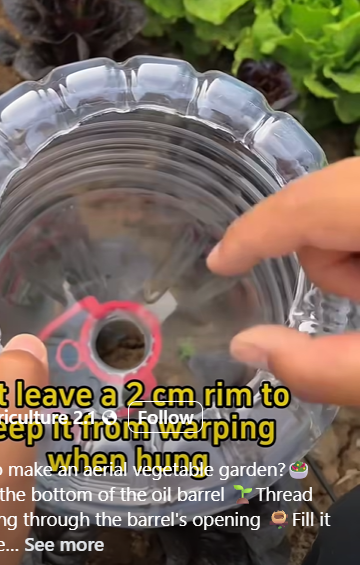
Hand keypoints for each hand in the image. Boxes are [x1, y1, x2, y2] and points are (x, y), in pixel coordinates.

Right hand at [207, 158, 359, 405]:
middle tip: (357, 302)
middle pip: (326, 196)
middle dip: (325, 256)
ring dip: (350, 251)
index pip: (305, 205)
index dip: (254, 233)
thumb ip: (328, 368)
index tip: (219, 263)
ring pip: (347, 197)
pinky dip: (359, 238)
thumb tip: (246, 348)